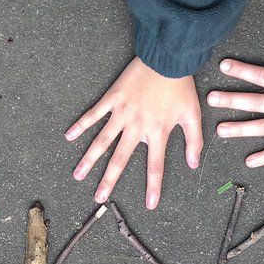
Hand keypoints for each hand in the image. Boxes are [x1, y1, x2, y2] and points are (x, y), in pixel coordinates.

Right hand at [66, 57, 202, 209]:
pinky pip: (94, 114)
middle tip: (98, 197)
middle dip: (109, 180)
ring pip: (102, 141)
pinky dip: (81, 125)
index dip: (153, 187)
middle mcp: (136, 126)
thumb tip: (193, 164)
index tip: (149, 205)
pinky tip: (68, 136)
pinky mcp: (112, 99)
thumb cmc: (180, 86)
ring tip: (78, 175)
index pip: (155, 166)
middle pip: (120, 159)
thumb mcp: (193, 115)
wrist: (167, 57)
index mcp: (157, 132)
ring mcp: (122, 113)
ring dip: (89, 159)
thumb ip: (194, 141)